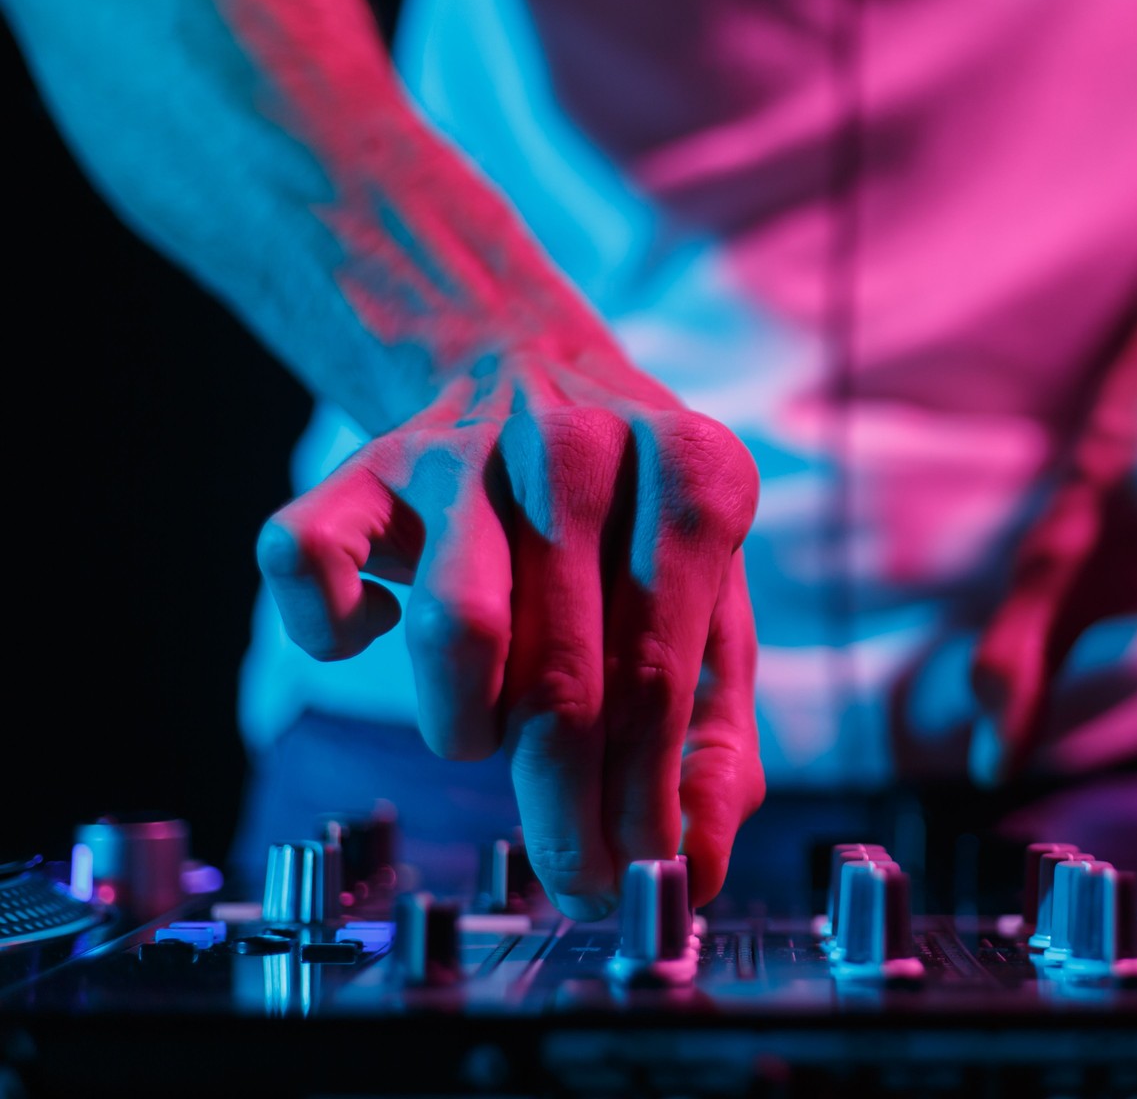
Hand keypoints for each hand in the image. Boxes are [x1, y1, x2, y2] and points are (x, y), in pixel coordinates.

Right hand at [255, 341, 762, 911]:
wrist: (535, 367)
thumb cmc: (636, 527)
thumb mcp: (711, 607)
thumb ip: (715, 737)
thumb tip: (693, 869)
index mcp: (696, 475)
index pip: (660, 677)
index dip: (643, 803)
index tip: (636, 882)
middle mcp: (583, 447)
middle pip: (563, 674)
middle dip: (563, 808)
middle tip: (570, 880)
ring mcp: (468, 447)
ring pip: (452, 628)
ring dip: (465, 722)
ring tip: (487, 726)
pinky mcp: (366, 460)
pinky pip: (309, 567)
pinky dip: (333, 631)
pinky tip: (380, 631)